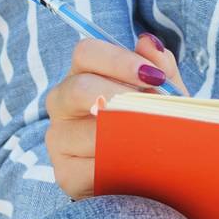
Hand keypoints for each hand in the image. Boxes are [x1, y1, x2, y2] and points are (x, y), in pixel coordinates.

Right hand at [46, 32, 188, 199]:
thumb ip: (158, 65)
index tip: (153, 76)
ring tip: (156, 138)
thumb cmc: (149, 120)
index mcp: (82, 73)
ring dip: (127, 135)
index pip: (86, 52)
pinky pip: (92, 169)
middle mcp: (62, 103)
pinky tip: (141, 165)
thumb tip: (148, 43)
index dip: (120, 60)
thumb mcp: (160, 91)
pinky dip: (122, 167)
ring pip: (88, 131)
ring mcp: (59, 139)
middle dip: (122, 97)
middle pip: (80, 88)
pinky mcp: (65, 174)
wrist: (149, 171)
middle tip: (153, 109)